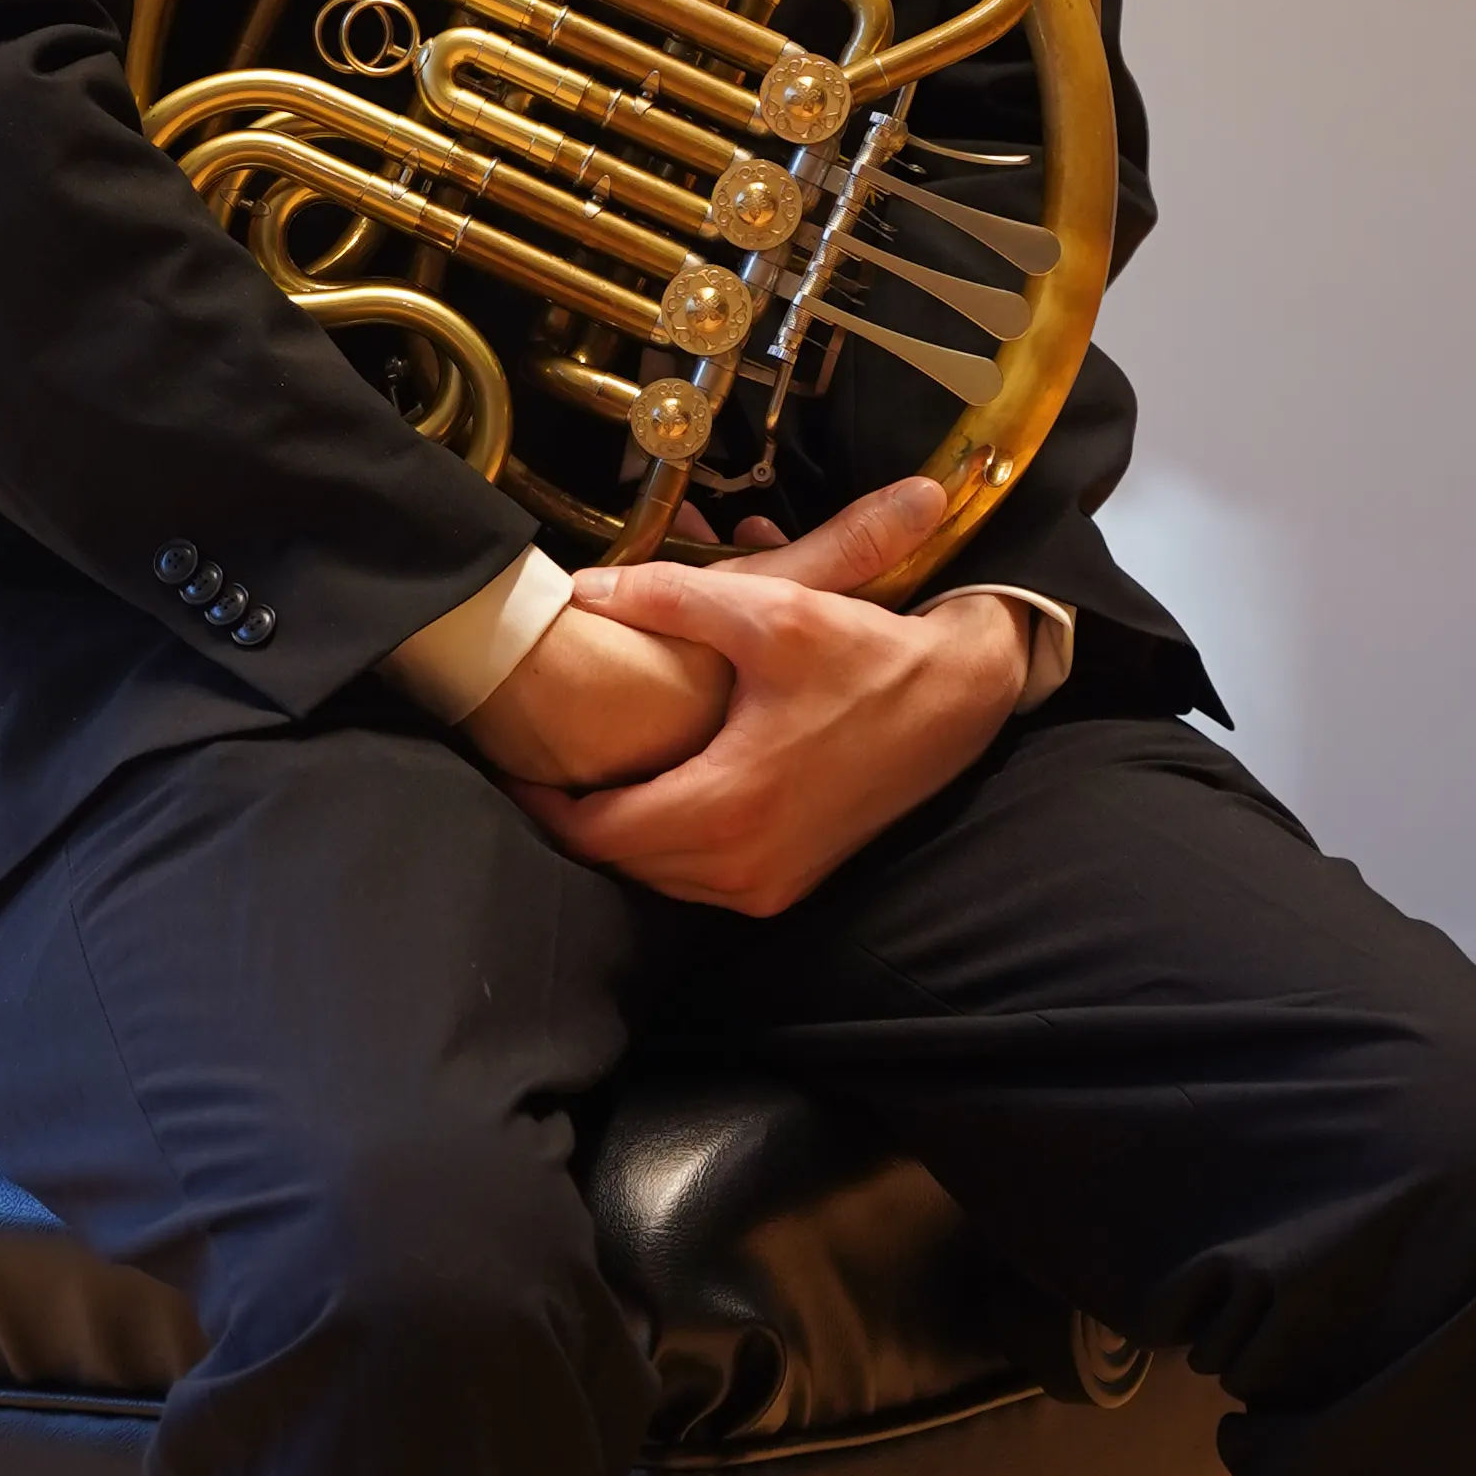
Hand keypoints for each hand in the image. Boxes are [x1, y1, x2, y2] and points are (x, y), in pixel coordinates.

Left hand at [499, 475, 1040, 917]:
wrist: (957, 702)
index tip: (517, 758)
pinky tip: (660, 787)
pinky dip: (669, 841)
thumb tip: (585, 590)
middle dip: (577, 812)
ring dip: (623, 829)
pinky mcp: (790, 884)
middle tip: (547, 758)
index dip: (543, 799)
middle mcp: (743, 868)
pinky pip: (700, 877)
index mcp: (727, 807)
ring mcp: (770, 886)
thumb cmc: (867, 657)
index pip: (595, 831)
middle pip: (619, 860)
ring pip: (659, 875)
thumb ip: (667, 599)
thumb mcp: (772, 611)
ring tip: (595, 770)